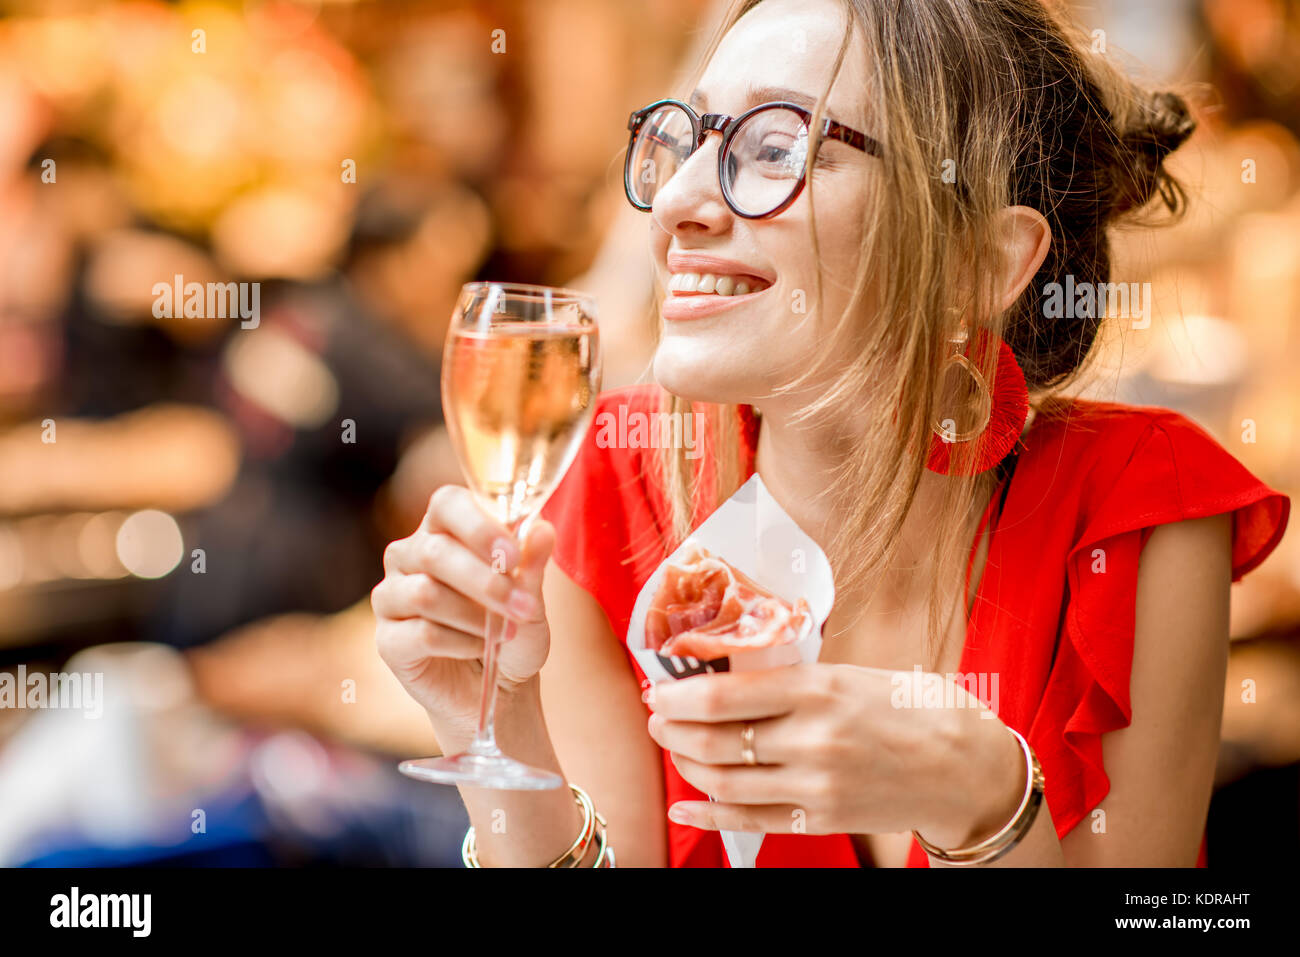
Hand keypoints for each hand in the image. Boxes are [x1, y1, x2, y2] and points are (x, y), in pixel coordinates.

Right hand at [372, 486, 554, 740]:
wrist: (499, 690)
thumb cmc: (514, 632)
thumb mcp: (532, 599)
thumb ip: (532, 564)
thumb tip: (542, 529)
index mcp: (445, 529)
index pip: (447, 504)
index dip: (478, 526)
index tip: (512, 556)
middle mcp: (409, 555)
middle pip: (435, 552)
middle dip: (486, 582)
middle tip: (524, 608)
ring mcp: (392, 596)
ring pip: (426, 594)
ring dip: (476, 617)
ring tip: (505, 633)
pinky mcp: (387, 639)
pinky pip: (421, 634)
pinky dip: (461, 643)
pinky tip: (480, 649)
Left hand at [644, 663, 1024, 846]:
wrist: (966, 767)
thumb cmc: (910, 708)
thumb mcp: (851, 674)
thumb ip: (793, 677)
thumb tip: (729, 670)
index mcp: (818, 689)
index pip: (724, 695)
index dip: (678, 694)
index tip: (659, 687)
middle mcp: (812, 739)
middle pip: (714, 741)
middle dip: (671, 728)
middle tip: (657, 715)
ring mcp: (816, 785)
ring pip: (723, 782)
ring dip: (685, 764)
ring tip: (674, 747)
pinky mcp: (821, 818)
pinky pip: (749, 818)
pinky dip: (708, 812)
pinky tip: (684, 804)